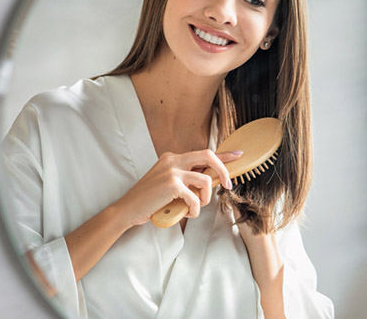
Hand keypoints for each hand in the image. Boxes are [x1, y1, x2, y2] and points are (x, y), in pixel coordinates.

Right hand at [113, 149, 240, 226]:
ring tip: (197, 207)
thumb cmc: (150, 200)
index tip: (238, 155)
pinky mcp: (172, 184)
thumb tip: (211, 181)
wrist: (128, 209)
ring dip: (206, 197)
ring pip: (205, 179)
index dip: (223, 155)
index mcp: (172, 158)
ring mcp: (172, 170)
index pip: (203, 153)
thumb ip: (187, 179)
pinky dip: (196, 208)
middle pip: (208, 156)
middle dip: (223, 170)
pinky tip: (189, 213)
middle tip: (228, 185)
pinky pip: (195, 197)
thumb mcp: (170, 184)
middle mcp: (173, 160)